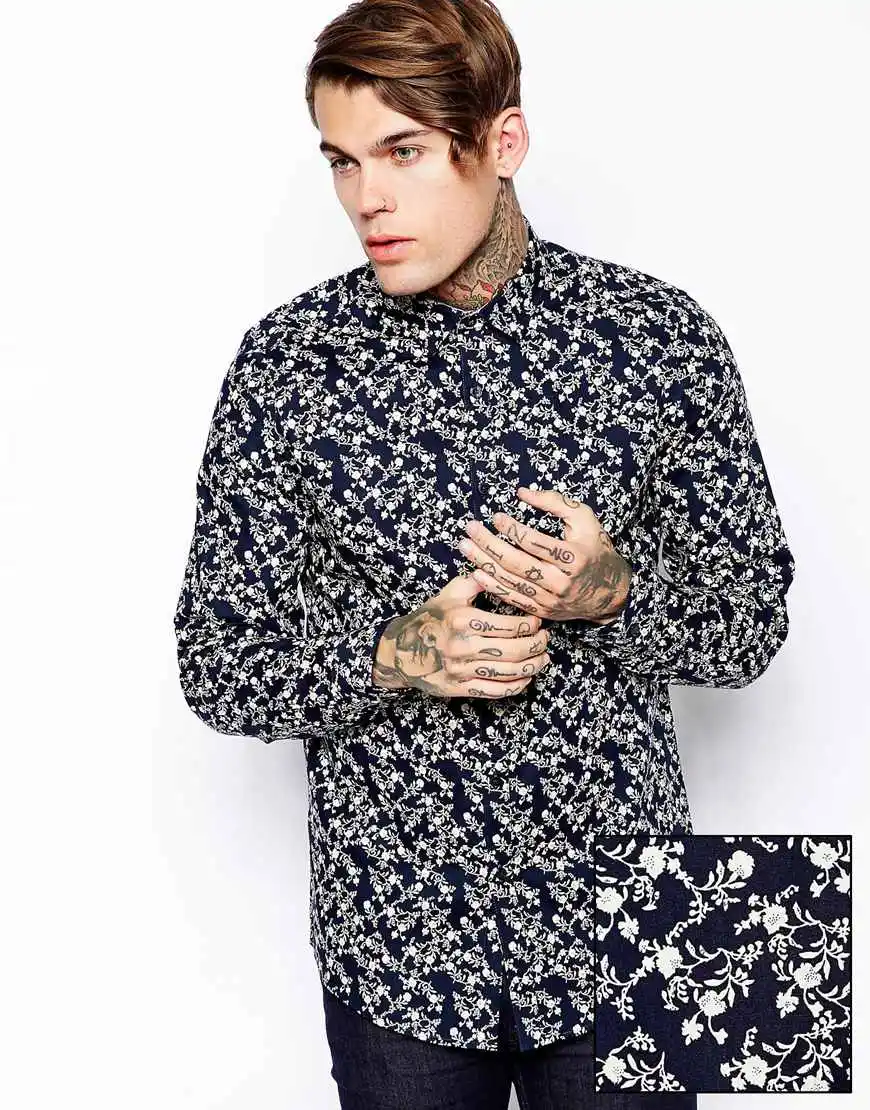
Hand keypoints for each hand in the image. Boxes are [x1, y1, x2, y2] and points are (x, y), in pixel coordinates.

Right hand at [372, 573, 550, 698]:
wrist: (399, 650)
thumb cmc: (430, 618)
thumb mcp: (450, 593)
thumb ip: (477, 580)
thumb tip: (502, 566)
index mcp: (463, 619)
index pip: (511, 625)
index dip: (531, 624)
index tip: (537, 621)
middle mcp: (462, 646)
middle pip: (515, 650)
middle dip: (537, 645)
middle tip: (545, 639)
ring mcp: (460, 670)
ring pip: (509, 673)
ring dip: (532, 667)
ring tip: (543, 659)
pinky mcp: (459, 688)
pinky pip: (495, 691)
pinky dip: (516, 686)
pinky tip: (525, 677)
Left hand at [456, 487, 631, 623]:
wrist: (609, 592)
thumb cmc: (594, 548)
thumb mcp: (584, 519)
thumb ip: (554, 502)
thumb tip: (521, 492)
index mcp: (573, 557)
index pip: (534, 542)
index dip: (511, 528)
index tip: (495, 516)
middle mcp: (561, 581)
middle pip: (517, 562)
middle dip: (489, 544)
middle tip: (470, 529)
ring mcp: (550, 599)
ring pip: (511, 581)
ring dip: (483, 563)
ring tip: (465, 547)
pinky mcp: (542, 611)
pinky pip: (513, 599)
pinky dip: (492, 586)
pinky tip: (476, 573)